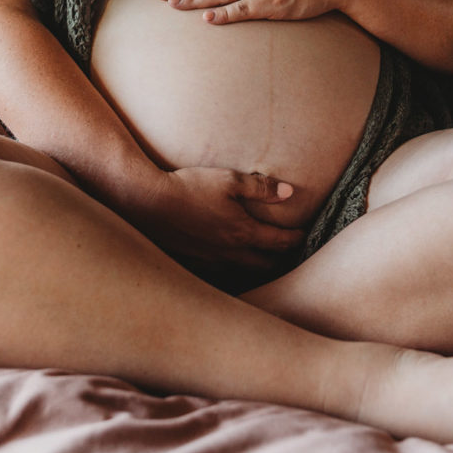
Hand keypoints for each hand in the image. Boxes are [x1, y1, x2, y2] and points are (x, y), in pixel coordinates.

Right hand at [127, 166, 304, 266]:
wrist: (149, 203)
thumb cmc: (191, 187)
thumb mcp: (230, 180)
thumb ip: (261, 187)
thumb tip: (289, 192)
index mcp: (243, 232)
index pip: (279, 242)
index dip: (295, 239)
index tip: (304, 235)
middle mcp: (230, 253)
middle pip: (265, 265)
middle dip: (280, 259)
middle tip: (288, 252)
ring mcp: (210, 261)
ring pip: (243, 272)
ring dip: (257, 267)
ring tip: (264, 260)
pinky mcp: (193, 263)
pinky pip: (220, 272)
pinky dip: (232, 269)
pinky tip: (230, 262)